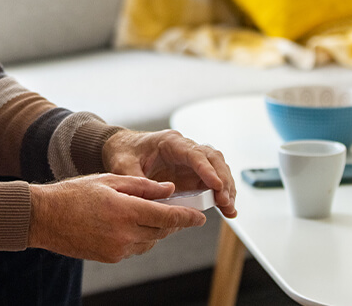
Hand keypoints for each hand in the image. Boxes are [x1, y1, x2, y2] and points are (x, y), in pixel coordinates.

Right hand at [28, 174, 205, 262]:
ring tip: (151, 215)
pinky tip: (131, 225)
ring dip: (156, 229)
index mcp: (126, 211)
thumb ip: (142, 186)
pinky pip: (135, 248)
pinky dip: (140, 238)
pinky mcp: (111, 258)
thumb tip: (168, 189)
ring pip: (150, 241)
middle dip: (173, 221)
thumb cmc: (73, 194)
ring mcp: (118, 249)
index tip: (200, 217)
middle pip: (162, 230)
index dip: (187, 217)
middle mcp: (125, 234)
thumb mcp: (109, 181)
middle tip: (179, 211)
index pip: (167, 216)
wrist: (44, 218)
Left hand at [102, 130, 236, 217]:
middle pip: (213, 159)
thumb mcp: (123, 166)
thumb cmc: (124, 153)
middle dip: (222, 180)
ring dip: (226, 188)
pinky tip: (226, 209)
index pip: (194, 154)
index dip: (207, 169)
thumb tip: (154, 198)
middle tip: (225, 201)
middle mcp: (185, 149)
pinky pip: (212, 182)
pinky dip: (221, 194)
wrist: (122, 150)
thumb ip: (136, 180)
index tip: (216, 185)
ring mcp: (191, 162)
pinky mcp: (192, 174)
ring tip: (229, 209)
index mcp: (170, 142)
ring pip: (218, 169)